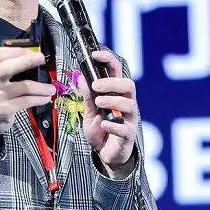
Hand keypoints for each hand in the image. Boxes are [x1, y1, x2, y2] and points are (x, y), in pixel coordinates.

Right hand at [0, 47, 54, 140]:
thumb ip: (8, 67)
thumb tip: (34, 58)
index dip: (16, 51)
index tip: (33, 51)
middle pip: (8, 67)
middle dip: (27, 61)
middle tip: (42, 58)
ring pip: (23, 86)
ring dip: (41, 87)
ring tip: (51, 89)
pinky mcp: (1, 109)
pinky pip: (25, 101)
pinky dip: (38, 99)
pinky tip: (45, 99)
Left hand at [75, 48, 138, 172]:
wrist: (105, 154)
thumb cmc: (101, 131)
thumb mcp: (89, 113)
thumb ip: (87, 97)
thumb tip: (80, 77)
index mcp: (117, 95)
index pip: (117, 72)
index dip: (108, 60)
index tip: (96, 55)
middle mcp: (126, 104)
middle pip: (129, 85)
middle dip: (112, 83)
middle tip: (96, 86)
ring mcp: (129, 120)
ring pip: (129, 104)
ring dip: (112, 101)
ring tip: (98, 104)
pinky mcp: (128, 135)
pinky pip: (125, 128)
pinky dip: (113, 124)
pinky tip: (103, 124)